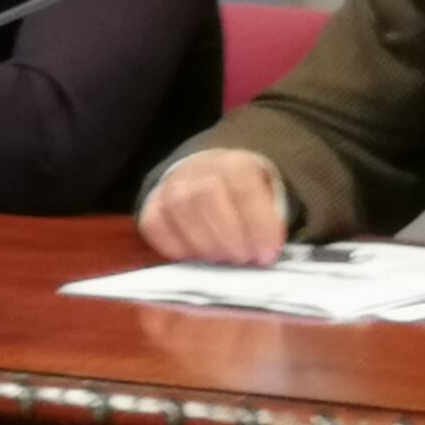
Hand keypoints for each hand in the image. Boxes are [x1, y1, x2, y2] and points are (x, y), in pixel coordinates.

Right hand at [136, 150, 286, 265]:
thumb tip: (268, 251)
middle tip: (244, 260)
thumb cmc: (246, 200)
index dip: (258, 224)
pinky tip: (195, 259)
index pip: (244, 188)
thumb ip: (272, 221)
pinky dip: (173, 247)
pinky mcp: (152, 206)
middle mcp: (199, 168)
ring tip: (223, 261)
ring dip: (204, 244)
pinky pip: (154, 225)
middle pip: (207, 196)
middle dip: (229, 237)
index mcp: (235, 164)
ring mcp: (171, 185)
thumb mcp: (269, 200)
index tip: (267, 254)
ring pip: (179, 209)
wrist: (209, 180)